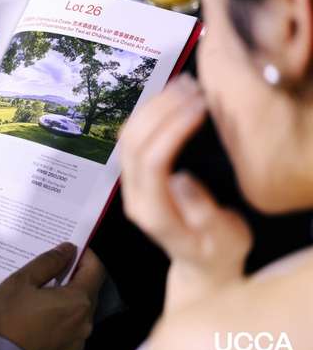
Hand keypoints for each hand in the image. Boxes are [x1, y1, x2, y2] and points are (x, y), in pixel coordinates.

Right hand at [0, 244, 104, 349]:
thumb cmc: (7, 316)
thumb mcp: (22, 281)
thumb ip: (48, 262)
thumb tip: (68, 249)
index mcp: (79, 300)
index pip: (95, 269)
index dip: (85, 254)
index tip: (69, 248)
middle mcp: (85, 322)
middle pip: (88, 291)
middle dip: (73, 277)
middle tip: (50, 269)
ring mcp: (77, 342)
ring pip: (78, 312)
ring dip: (65, 300)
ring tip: (41, 295)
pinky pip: (68, 330)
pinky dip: (59, 319)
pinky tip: (39, 317)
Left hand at [119, 74, 251, 312]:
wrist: (199, 265)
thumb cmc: (216, 252)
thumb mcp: (221, 239)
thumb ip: (201, 212)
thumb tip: (180, 178)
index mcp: (153, 212)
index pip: (152, 162)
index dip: (172, 129)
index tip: (198, 106)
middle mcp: (133, 196)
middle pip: (134, 143)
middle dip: (162, 109)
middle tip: (193, 88)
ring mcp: (129, 184)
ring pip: (128, 136)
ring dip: (153, 106)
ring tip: (184, 85)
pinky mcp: (134, 175)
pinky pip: (132, 137)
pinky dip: (149, 112)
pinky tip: (171, 96)